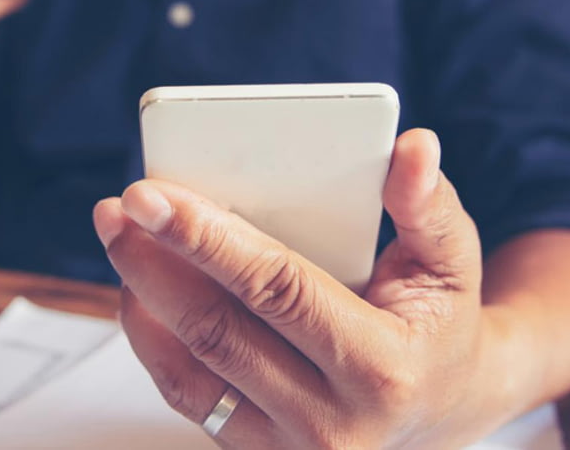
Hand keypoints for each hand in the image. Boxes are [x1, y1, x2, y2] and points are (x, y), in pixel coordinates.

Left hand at [93, 129, 546, 448]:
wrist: (440, 409)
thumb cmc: (437, 320)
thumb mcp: (451, 262)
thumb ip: (429, 205)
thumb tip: (413, 147)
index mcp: (382, 368)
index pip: (278, 290)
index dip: (207, 240)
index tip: (151, 194)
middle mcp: (332, 424)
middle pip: (218, 333)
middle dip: (155, 263)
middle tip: (118, 207)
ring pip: (189, 372)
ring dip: (142, 299)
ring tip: (121, 237)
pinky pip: (188, 399)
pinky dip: (154, 341)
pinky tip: (140, 288)